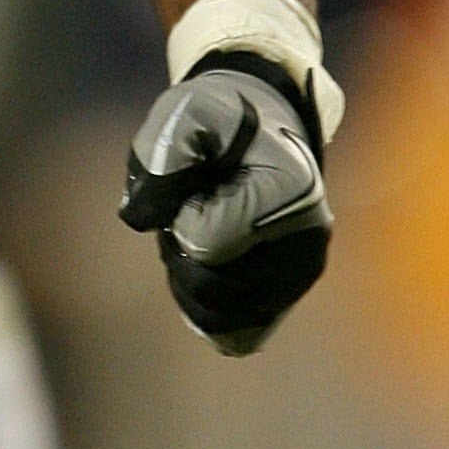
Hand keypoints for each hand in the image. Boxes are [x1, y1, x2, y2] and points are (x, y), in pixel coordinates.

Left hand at [119, 55, 331, 354]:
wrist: (256, 127)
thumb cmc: (216, 119)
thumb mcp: (184, 114)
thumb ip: (161, 157)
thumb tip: (141, 219)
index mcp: (290, 189)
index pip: (205, 242)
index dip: (180, 217)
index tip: (194, 186)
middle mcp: (307, 240)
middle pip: (211, 287)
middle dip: (180, 253)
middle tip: (184, 210)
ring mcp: (300, 274)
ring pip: (220, 316)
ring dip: (189, 279)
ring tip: (196, 233)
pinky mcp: (288, 296)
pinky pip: (237, 334)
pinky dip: (205, 309)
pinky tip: (199, 269)